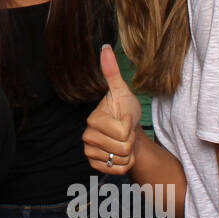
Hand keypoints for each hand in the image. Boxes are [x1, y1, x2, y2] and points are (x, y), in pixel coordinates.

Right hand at [82, 44, 141, 173]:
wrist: (126, 131)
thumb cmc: (125, 110)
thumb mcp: (122, 91)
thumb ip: (112, 72)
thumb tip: (105, 47)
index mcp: (93, 120)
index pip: (122, 131)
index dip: (130, 126)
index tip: (125, 118)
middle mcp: (87, 137)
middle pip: (123, 147)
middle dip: (130, 140)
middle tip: (125, 132)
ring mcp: (90, 152)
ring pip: (121, 160)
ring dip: (129, 153)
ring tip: (124, 142)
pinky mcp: (96, 166)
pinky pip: (118, 170)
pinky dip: (125, 164)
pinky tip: (121, 155)